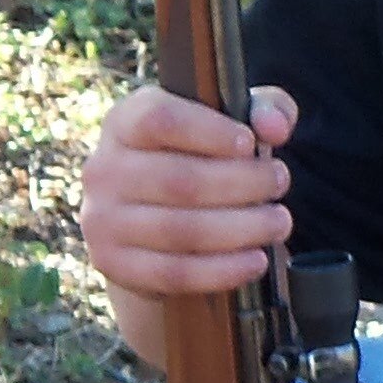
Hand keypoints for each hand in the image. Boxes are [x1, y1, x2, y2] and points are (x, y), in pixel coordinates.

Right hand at [83, 79, 297, 300]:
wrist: (150, 226)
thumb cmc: (198, 161)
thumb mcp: (230, 125)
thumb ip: (265, 110)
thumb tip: (274, 126)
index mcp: (125, 122)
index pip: (159, 119)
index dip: (209, 132)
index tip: (250, 144)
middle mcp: (103, 169)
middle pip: (179, 180)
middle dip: (243, 184)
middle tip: (279, 184)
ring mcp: (102, 219)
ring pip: (181, 230)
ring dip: (242, 229)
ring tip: (278, 222)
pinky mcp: (112, 263)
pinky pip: (175, 273)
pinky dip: (223, 270)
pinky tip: (256, 260)